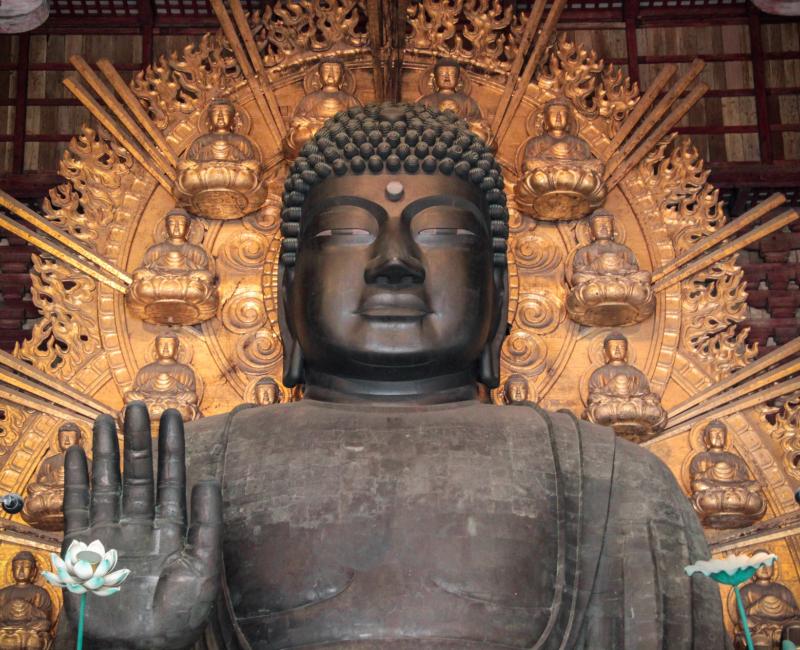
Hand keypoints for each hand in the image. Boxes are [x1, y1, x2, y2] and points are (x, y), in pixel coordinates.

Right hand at [62, 402, 220, 648]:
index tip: (172, 414)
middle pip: (138, 472)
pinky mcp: (83, 548)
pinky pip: (78, 507)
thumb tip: (208, 480)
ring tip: (105, 418)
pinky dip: (75, 480)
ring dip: (106, 451)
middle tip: (136, 404)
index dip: (171, 446)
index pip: (171, 477)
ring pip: (108, 482)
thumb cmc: (176, 618)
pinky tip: (75, 453)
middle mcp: (141, 525)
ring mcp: (111, 534)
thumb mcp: (203, 568)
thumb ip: (206, 524)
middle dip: (138, 439)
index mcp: (172, 528)